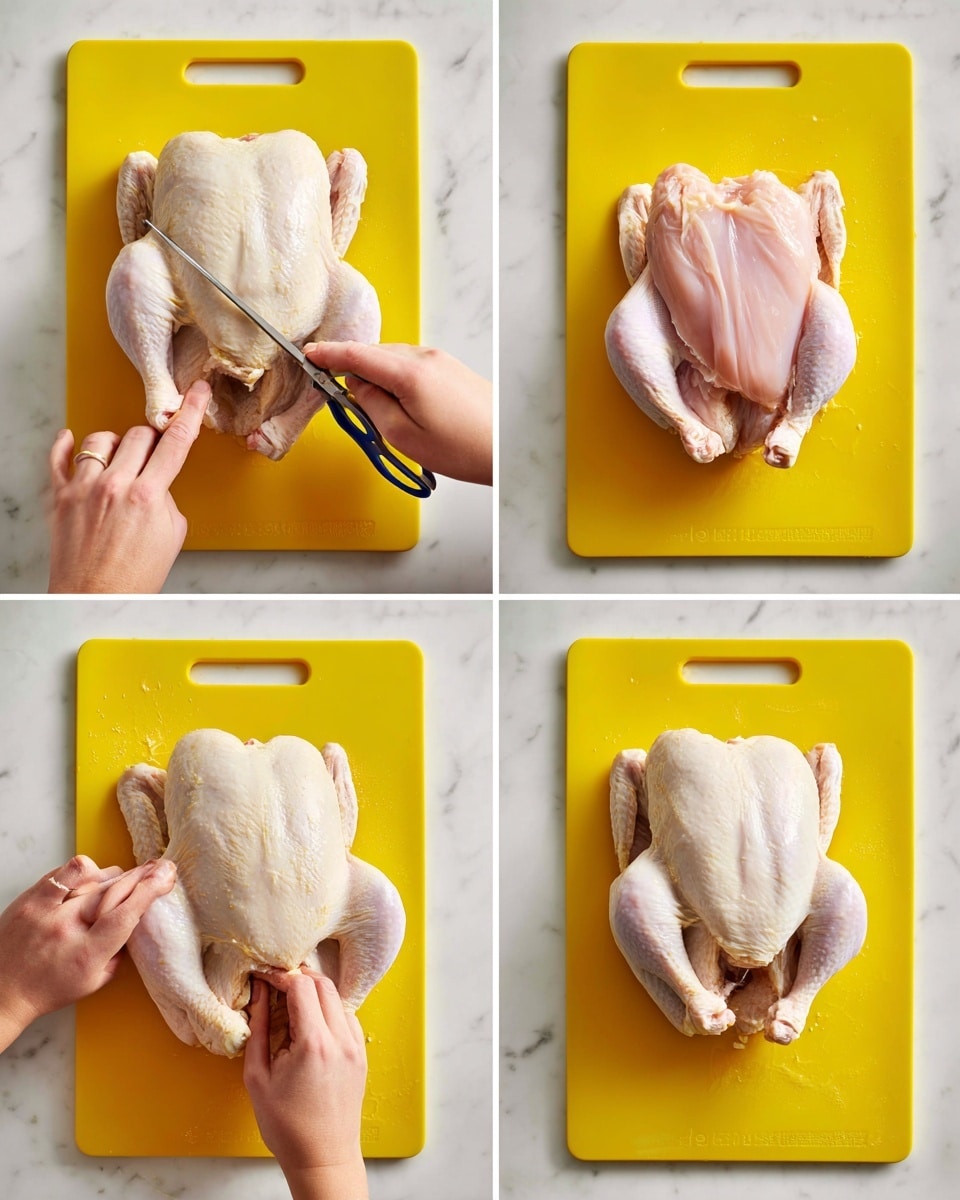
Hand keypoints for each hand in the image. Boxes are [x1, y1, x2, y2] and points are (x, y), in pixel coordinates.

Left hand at [0, 854, 176, 1051]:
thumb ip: (119, 951)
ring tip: (125, 878)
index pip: (125, 915)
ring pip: (94, 877)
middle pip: (114, 890)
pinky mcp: (31, 898)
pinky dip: (86, 870)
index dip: (149, 892)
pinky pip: (67, 870)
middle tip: (160, 867)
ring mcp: (45, 911)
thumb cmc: (48, 989)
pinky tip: (93, 877)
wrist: (0, 990)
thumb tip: (138, 919)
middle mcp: (66, 929)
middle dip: (142, 875)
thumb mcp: (94, 982)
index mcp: (86, 955)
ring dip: (115, 875)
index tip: (166, 877)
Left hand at [47, 380, 208, 592]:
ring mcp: (84, 488)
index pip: (176, 442)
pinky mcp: (60, 497)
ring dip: (116, 447)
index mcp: (147, 496)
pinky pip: (58, 457)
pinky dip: (66, 445)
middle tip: (153, 454)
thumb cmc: (134, 577)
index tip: (196, 394)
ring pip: (102, 440)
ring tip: (119, 463)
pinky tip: (71, 441)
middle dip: (151, 441)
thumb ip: (167, 500)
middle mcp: (114, 486)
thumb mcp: (171, 537)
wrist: (95, 598)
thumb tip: (157, 484)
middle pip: (139, 435)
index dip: (191, 412)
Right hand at [243, 973, 368, 1199]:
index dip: (280, 974)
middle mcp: (341, 1039)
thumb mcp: (258, 1076)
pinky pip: (346, 1017)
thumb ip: (259, 1027)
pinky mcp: (361, 1054)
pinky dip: (328, 1010)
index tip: (264, 976)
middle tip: (276, 984)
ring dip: (315, 992)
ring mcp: (355, 1046)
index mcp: (314, 1043)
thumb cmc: (285, 1125)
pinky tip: (310, 1024)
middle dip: (298, 977)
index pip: (301, 985)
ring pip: (337, 997)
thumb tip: (260, 992)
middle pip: (323, 983)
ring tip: (291, 1005)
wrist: (322, 1157)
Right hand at [304, 341, 491, 484]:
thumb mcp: (403, 436)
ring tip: (382, 416)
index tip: (309, 354)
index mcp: (410, 373)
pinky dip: (395, 380)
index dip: (329, 354)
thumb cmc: (463, 448)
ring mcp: (440, 360)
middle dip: (353, 372)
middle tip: (343, 399)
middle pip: (374, 355)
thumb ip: (372, 406)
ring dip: (377, 379)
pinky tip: (401, 406)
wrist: (505, 447)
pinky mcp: (449, 368)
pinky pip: (409, 366)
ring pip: (391, 361)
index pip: (357, 355)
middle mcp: (425, 358)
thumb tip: (357, 387)